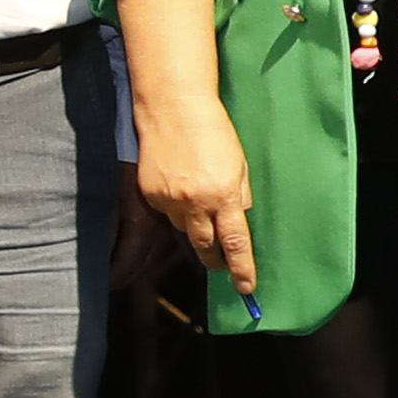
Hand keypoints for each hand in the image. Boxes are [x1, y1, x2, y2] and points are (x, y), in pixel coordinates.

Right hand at [137, 87, 258, 298]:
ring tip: (199, 205)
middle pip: (205, 246)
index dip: (241, 269)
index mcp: (224, 195)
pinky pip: (166, 212)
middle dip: (215, 260)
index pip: (235, 243)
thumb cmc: (212, 130)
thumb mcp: (239, 163)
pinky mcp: (150, 194)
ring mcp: (169, 200)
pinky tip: (179, 186)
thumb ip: (239, 195)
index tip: (246, 287)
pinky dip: (176, 206)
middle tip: (221, 266)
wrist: (172, 109)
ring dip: (195, 226)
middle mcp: (195, 203)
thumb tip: (238, 218)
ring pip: (184, 229)